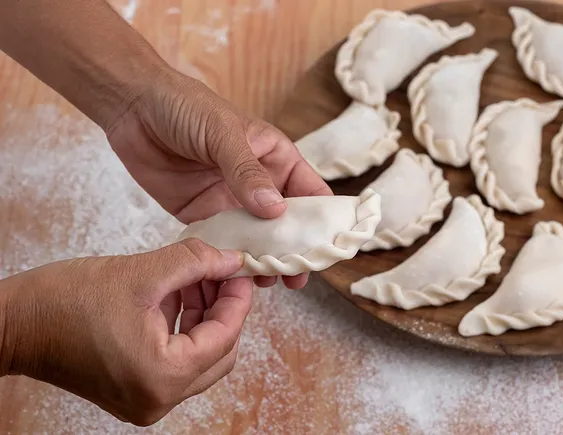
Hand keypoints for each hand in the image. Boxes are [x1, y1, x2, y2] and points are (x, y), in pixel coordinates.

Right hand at [0, 239, 251, 425]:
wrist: (10, 323)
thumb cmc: (62, 302)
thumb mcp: (140, 273)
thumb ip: (195, 263)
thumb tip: (231, 260)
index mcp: (162, 376)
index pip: (225, 336)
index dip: (237, 298)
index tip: (240, 269)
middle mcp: (158, 398)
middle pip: (219, 353)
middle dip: (224, 309)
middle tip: (221, 272)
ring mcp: (145, 399)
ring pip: (199, 357)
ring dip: (204, 315)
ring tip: (195, 276)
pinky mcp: (133, 391)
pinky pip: (175, 361)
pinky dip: (182, 328)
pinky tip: (176, 294)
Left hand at [106, 71, 331, 288]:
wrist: (132, 107)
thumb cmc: (185, 106)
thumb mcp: (223, 133)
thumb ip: (247, 172)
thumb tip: (275, 211)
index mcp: (276, 158)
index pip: (310, 193)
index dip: (323, 220)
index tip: (328, 248)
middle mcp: (259, 183)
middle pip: (286, 224)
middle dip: (295, 250)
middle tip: (298, 278)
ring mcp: (231, 201)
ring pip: (256, 239)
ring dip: (264, 260)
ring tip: (269, 282)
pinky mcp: (202, 215)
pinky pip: (222, 241)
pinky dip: (230, 259)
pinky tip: (236, 277)